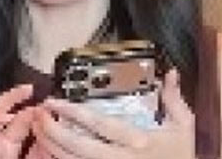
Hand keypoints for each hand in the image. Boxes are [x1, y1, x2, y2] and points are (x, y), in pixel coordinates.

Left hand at [30, 69, 194, 158]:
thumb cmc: (183, 155)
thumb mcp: (184, 126)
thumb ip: (173, 98)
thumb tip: (169, 72)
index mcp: (139, 142)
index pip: (100, 125)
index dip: (73, 113)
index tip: (53, 101)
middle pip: (79, 148)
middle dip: (53, 132)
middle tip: (38, 115)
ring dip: (50, 146)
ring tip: (37, 129)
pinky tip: (49, 150)